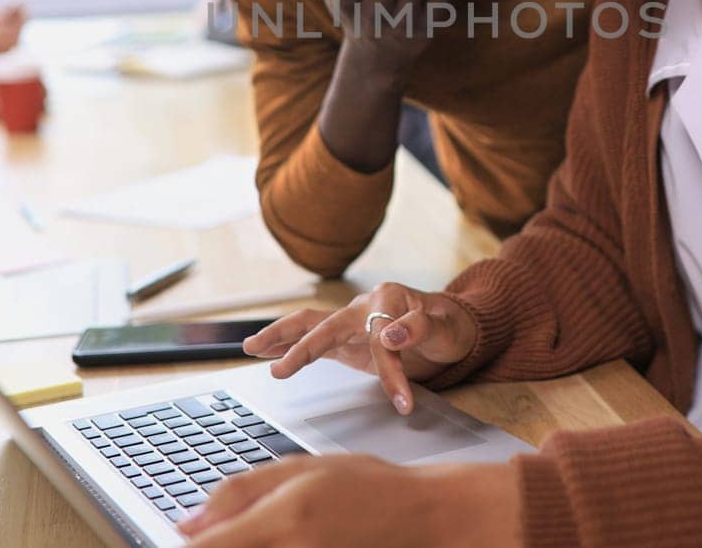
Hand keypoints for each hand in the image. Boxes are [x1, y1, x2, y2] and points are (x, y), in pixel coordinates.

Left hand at [179, 455, 520, 546]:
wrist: (422, 517)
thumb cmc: (368, 486)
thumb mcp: (302, 468)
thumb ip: (240, 492)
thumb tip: (187, 524)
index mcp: (285, 517)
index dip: (191, 546)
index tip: (186, 539)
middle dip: (220, 545)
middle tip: (233, 532)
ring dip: (244, 547)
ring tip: (271, 531)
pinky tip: (283, 541)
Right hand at [242, 282, 476, 414]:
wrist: (450, 325)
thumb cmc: (448, 325)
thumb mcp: (444, 326)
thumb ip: (419, 327)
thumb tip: (392, 335)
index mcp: (386, 299)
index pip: (379, 340)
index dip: (391, 373)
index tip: (403, 401)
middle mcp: (363, 305)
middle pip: (323, 322)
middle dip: (299, 346)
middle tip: (279, 371)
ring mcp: (352, 320)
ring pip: (310, 324)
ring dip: (280, 337)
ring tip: (251, 347)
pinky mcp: (348, 337)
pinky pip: (314, 337)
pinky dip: (289, 343)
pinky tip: (267, 350)